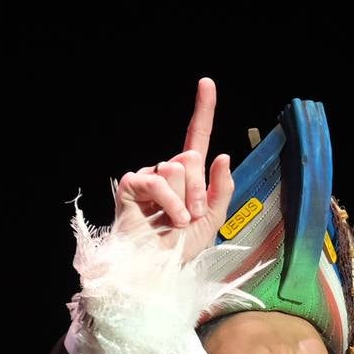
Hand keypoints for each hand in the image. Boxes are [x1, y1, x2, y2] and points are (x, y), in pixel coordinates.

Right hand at [111, 77, 234, 260]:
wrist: (158, 271)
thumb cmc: (180, 251)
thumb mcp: (213, 221)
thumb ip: (222, 189)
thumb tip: (222, 154)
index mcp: (189, 179)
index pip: (196, 138)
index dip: (203, 111)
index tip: (207, 83)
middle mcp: (168, 173)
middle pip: (190, 158)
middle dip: (199, 190)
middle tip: (192, 217)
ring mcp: (149, 178)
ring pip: (175, 168)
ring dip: (184, 200)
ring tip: (177, 222)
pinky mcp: (131, 186)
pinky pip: (157, 181)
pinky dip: (169, 203)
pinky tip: (169, 220)